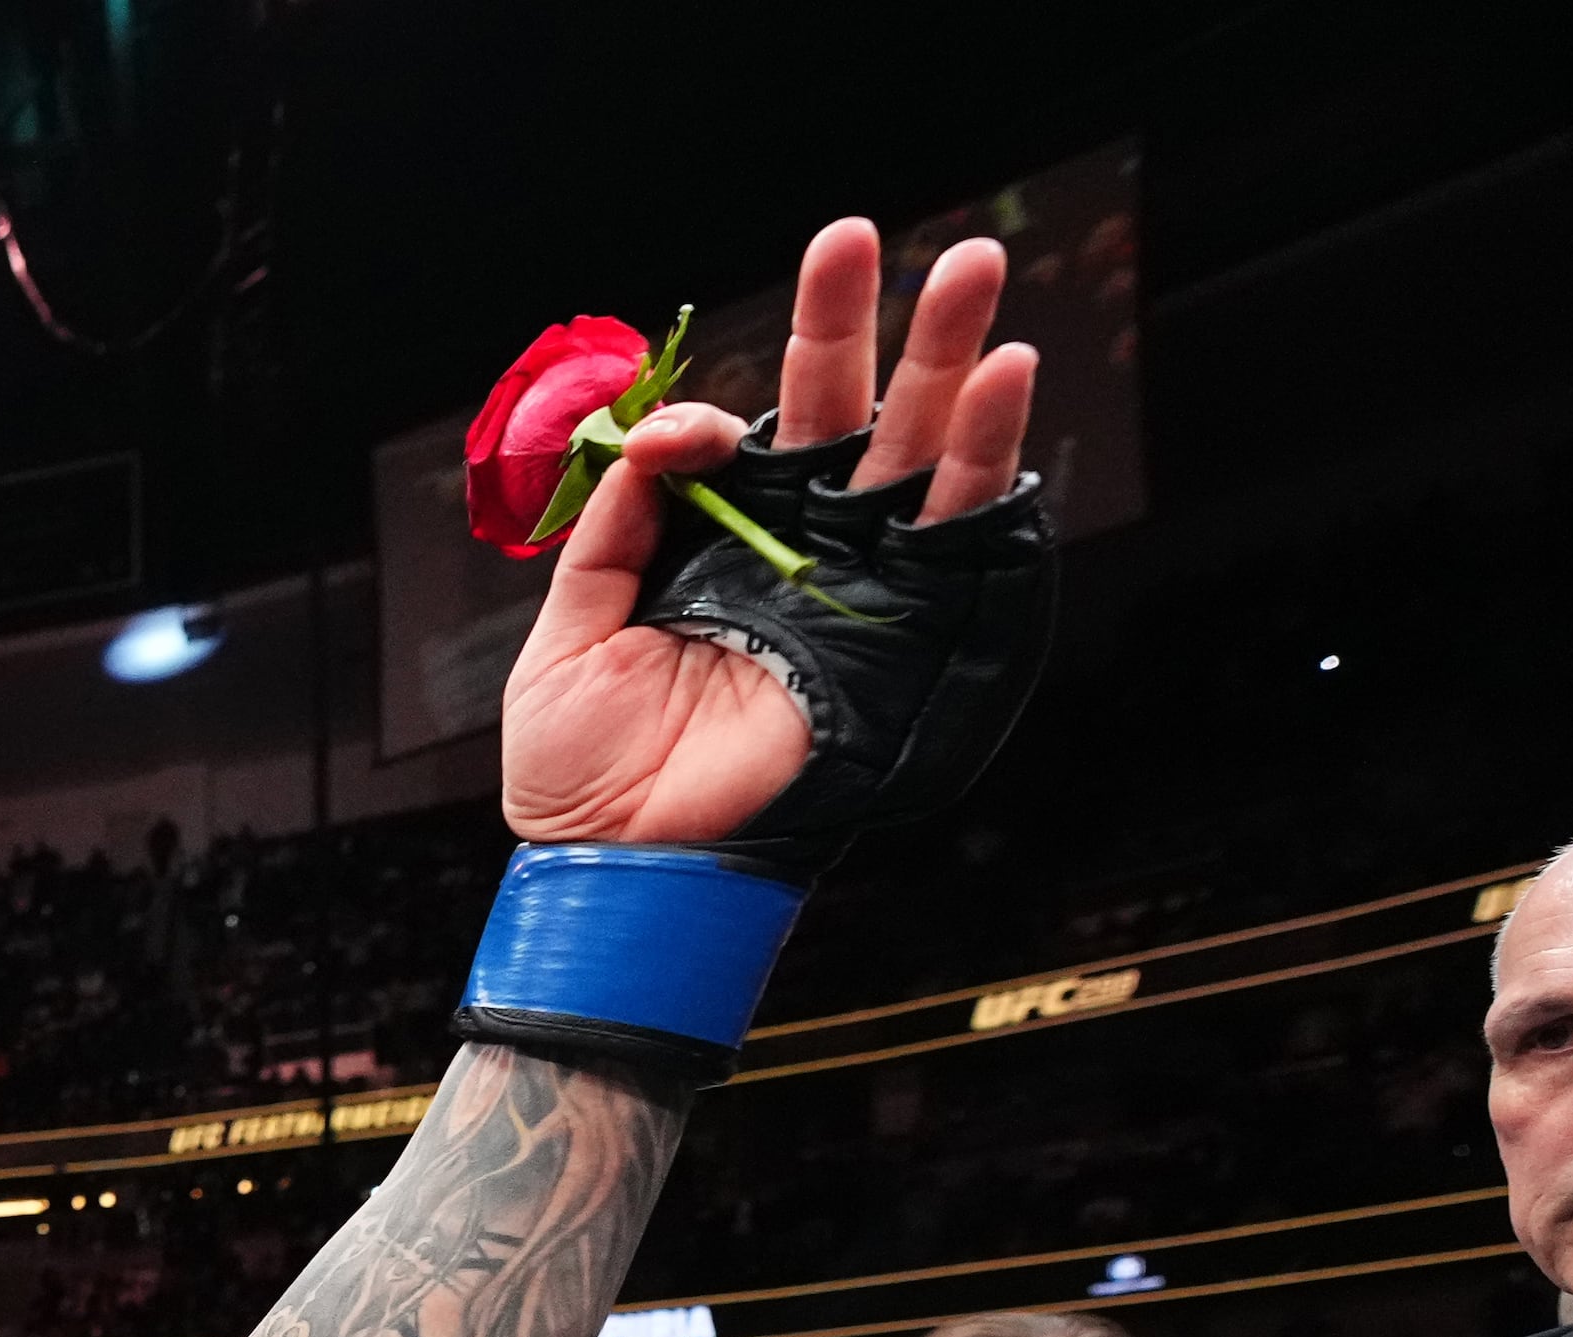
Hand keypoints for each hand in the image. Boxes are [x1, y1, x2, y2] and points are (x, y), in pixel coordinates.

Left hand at [503, 218, 1039, 846]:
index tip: (688, 419)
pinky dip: (982, 456)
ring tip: (978, 275)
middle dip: (871, 324)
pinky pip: (952, 534)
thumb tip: (660, 433)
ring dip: (951, 362)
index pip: (752, 429)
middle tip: (887, 239)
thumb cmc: (581, 769)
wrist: (617, 863)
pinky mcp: (897, 630)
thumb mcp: (568, 629)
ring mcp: (851, 585)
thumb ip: (613, 526)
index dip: (730, 400)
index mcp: (714, 541)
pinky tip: (1004, 382)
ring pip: (912, 452)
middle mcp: (793, 551)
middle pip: (844, 415)